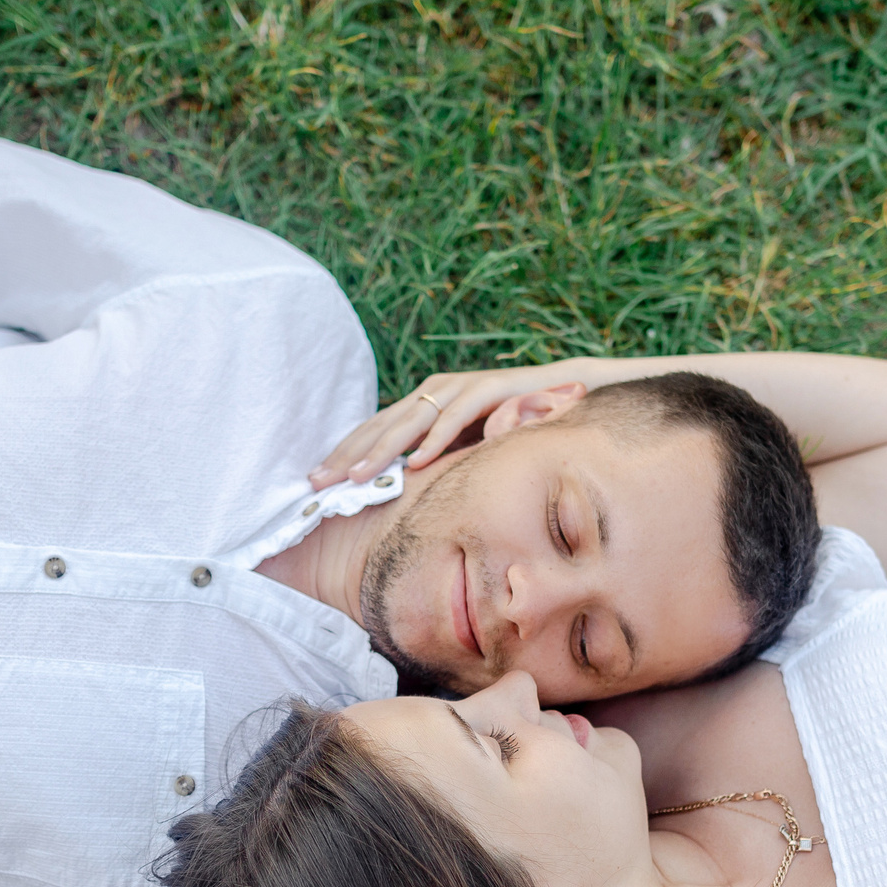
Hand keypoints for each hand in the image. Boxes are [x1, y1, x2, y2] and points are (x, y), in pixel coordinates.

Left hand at [309, 359, 622, 485]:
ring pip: (412, 418)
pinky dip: (435, 439)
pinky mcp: (492, 389)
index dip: (343, 455)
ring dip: (382, 450)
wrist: (572, 391)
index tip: (314, 485)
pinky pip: (458, 416)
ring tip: (358, 479)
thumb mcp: (469, 449)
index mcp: (426, 404)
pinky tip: (416, 463)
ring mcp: (463, 387)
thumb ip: (438, 464)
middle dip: (348, 455)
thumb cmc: (516, 425)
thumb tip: (401, 500)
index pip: (374, 429)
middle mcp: (438, 391)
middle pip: (382, 423)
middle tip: (319, 484)